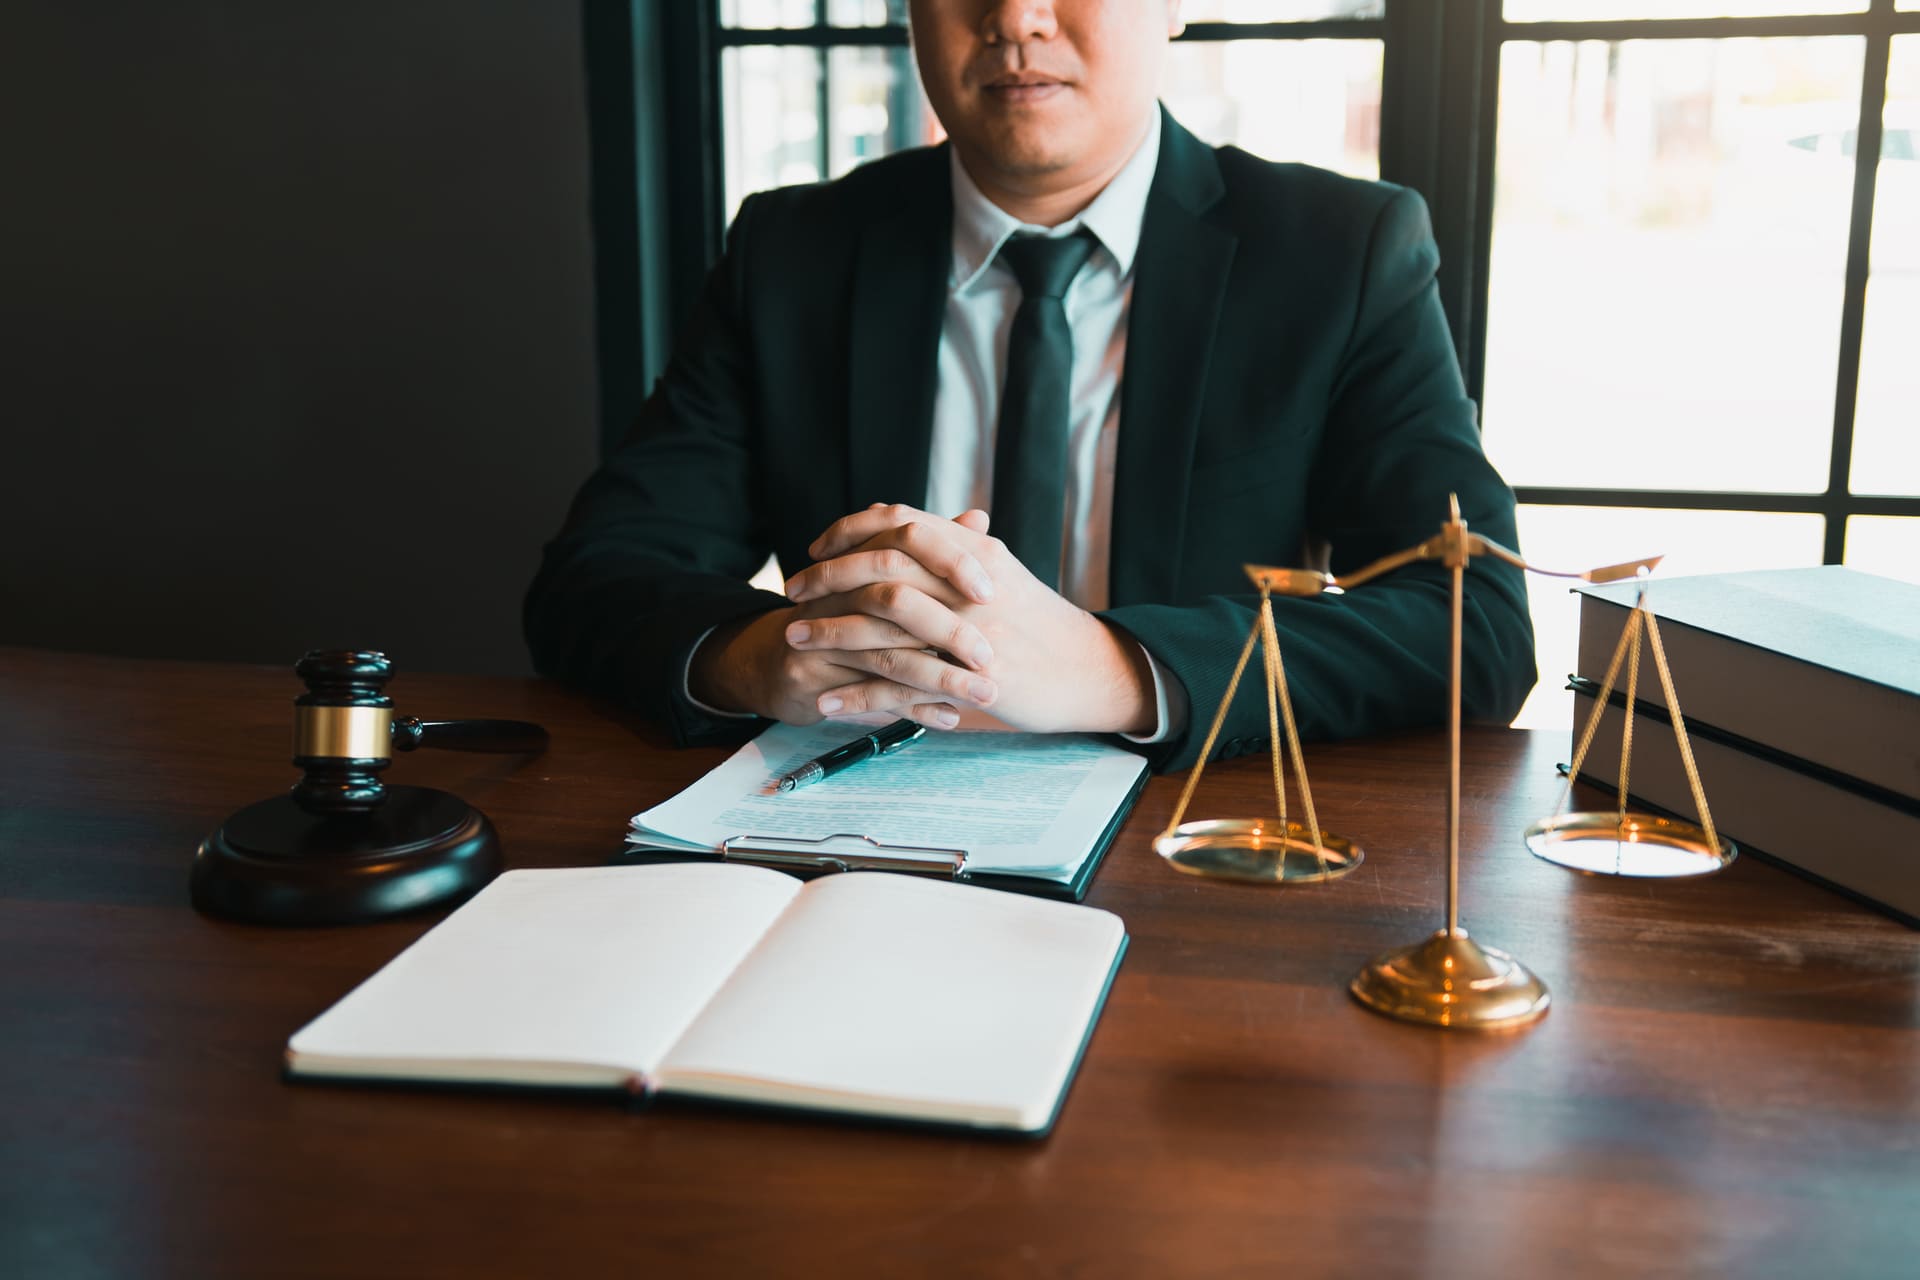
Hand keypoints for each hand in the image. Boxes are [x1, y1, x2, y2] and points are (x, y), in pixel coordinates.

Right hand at [689, 507, 1002, 726]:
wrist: (776, 663)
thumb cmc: (844, 619)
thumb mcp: (882, 581)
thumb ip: (931, 552)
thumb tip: (979, 518)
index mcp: (858, 560)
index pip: (905, 542)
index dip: (949, 563)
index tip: (992, 591)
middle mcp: (836, 591)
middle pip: (896, 602)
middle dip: (949, 632)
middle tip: (991, 657)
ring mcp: (819, 636)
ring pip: (887, 656)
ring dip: (941, 679)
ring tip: (985, 695)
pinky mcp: (809, 677)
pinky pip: (868, 696)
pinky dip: (914, 710)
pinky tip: (949, 719)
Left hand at [787, 506, 1154, 734]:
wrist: (1089, 670)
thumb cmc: (1040, 624)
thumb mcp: (1000, 575)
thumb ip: (957, 550)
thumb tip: (919, 523)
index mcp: (973, 552)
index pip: (899, 523)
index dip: (850, 530)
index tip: (817, 547)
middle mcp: (968, 584)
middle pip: (880, 566)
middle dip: (827, 578)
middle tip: (793, 591)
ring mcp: (969, 632)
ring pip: (882, 625)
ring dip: (830, 632)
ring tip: (792, 640)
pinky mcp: (969, 679)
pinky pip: (900, 685)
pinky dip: (857, 692)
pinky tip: (827, 699)